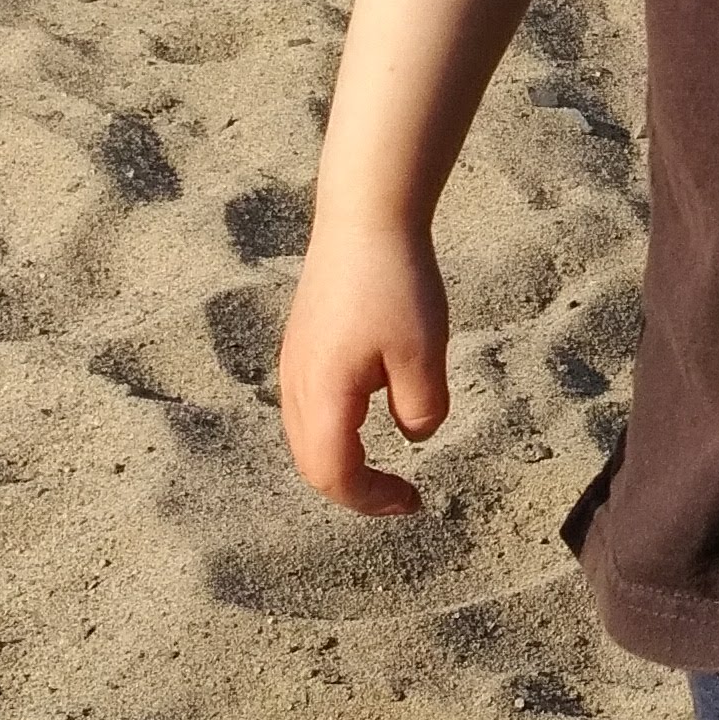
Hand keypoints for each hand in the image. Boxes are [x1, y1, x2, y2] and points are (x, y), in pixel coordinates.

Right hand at [278, 215, 450, 517]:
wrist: (364, 218)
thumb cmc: (395, 283)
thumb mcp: (424, 354)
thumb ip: (422, 409)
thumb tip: (415, 434)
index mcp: (321, 396)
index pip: (334, 474)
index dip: (371, 500)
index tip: (413, 501)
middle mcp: (295, 384)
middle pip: (312, 462)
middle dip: (355, 488)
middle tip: (400, 495)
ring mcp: (294, 362)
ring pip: (305, 436)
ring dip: (340, 461)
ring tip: (382, 467)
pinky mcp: (302, 343)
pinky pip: (307, 408)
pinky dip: (333, 431)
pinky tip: (366, 417)